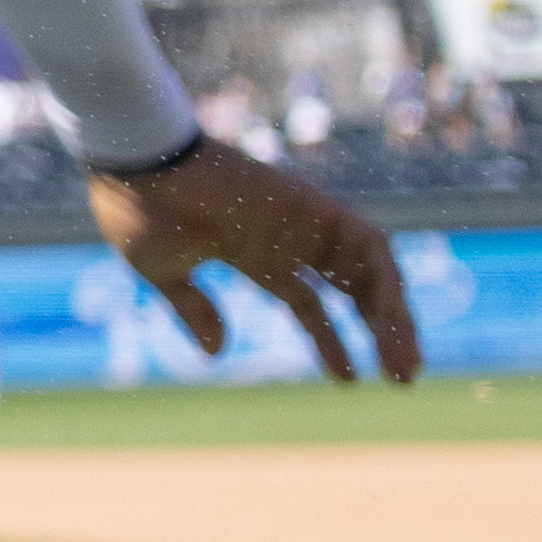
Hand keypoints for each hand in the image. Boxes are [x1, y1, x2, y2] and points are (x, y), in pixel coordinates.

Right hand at [84, 136, 422, 381]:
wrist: (139, 160)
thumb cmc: (138, 209)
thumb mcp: (161, 271)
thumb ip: (192, 309)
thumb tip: (217, 352)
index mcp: (253, 252)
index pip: (308, 302)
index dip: (331, 341)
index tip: (349, 380)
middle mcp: (288, 238)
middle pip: (351, 289)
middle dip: (381, 332)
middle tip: (403, 379)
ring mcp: (304, 220)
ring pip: (369, 271)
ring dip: (394, 317)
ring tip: (403, 366)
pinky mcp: (315, 205)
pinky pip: (369, 243)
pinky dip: (387, 280)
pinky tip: (390, 320)